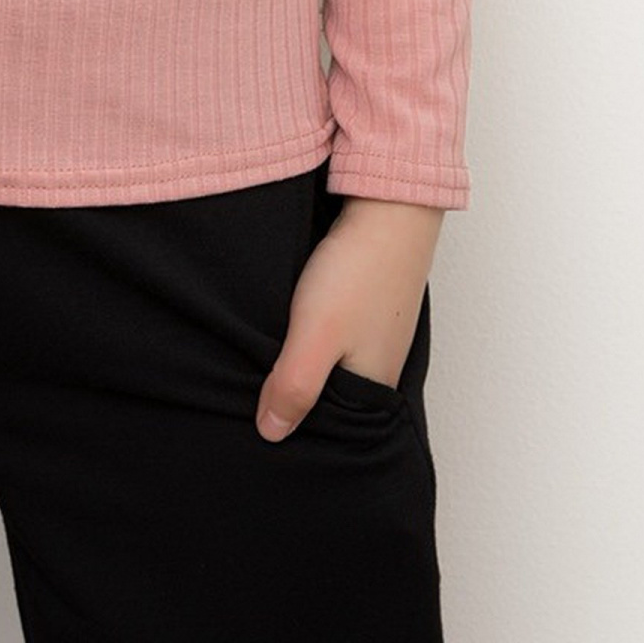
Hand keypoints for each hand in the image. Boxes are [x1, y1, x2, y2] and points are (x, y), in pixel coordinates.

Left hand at [253, 196, 442, 439]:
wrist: (389, 209)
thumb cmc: (357, 273)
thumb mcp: (316, 337)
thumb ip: (294, 387)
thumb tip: (271, 433)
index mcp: (373, 388)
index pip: (326, 425)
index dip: (291, 421)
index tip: (255, 414)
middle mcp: (381, 368)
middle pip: (329, 397)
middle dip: (295, 394)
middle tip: (254, 382)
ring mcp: (377, 337)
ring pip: (331, 365)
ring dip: (302, 362)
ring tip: (266, 355)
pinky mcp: (368, 310)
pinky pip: (336, 339)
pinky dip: (314, 337)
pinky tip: (292, 324)